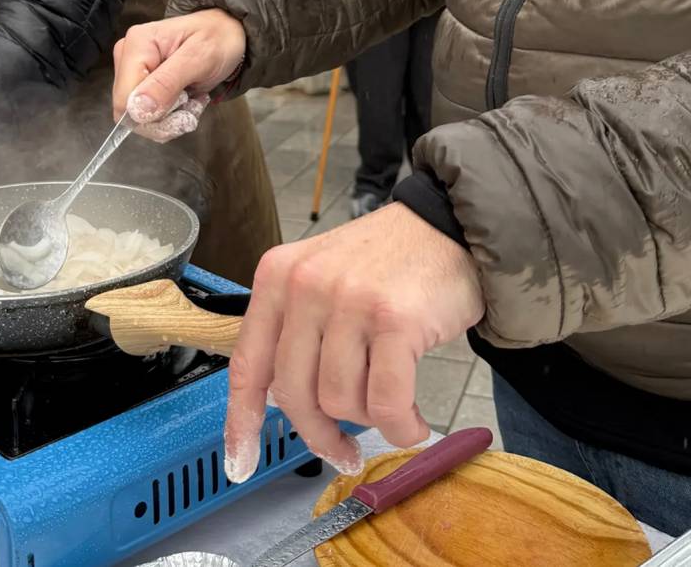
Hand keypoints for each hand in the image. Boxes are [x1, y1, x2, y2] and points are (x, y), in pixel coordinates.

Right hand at [112, 9, 245, 141]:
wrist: (226, 35)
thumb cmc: (216, 39)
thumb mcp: (199, 58)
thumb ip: (167, 83)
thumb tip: (137, 110)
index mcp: (137, 44)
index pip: (124, 100)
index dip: (152, 115)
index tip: (184, 106)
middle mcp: (127, 58)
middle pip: (130, 113)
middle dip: (165, 119)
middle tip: (192, 105)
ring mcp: (133, 74)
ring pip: (140, 119)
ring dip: (171, 120)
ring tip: (192, 101)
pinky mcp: (141, 87)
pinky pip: (148, 118)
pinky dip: (171, 118)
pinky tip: (186, 101)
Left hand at [224, 203, 484, 482]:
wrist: (449, 228)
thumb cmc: (387, 262)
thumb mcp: (321, 278)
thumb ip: (294, 330)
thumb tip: (280, 401)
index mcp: (277, 277)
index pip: (248, 364)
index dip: (242, 422)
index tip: (241, 462)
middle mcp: (306, 286)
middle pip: (294, 394)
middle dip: (320, 433)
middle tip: (343, 450)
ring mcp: (350, 302)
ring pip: (339, 401)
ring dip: (369, 419)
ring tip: (390, 405)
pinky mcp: (395, 320)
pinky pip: (386, 402)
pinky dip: (401, 426)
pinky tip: (413, 423)